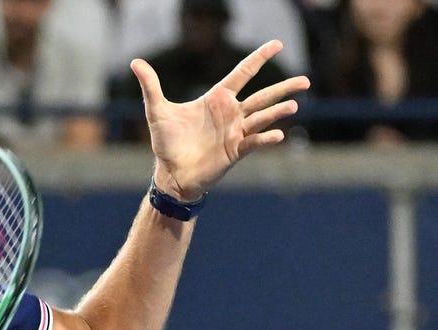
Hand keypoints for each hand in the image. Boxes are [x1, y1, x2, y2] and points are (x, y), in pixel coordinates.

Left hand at [131, 40, 309, 200]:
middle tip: (306, 80)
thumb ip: (151, 86)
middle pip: (263, 96)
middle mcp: (231, 114)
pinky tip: (277, 135)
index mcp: (217, 99)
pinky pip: (253, 143)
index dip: (259, 58)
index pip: (242, 73)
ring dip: (278, 111)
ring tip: (295, 104)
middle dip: (283, 88)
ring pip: (262, 118)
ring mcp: (236, 132)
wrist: (170, 173)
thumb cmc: (167, 143)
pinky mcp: (235, 151)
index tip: (277, 44)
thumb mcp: (157, 110)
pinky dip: (265, 139)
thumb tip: (135, 62)